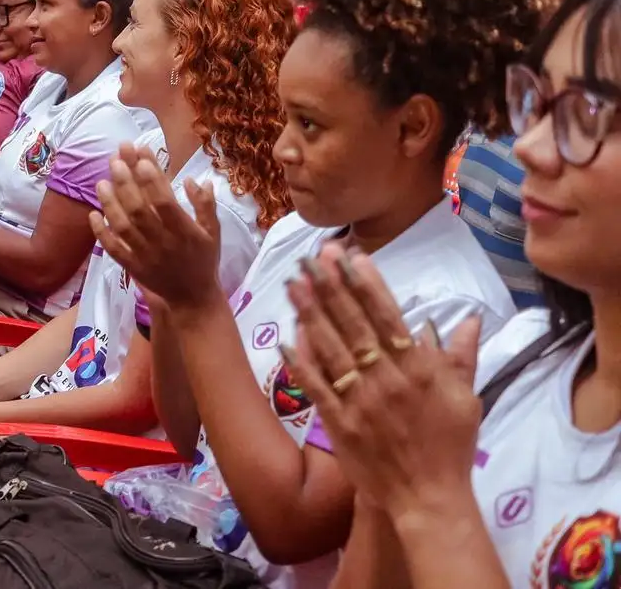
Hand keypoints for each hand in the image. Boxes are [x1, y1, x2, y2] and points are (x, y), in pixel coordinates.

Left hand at [89, 143, 220, 309]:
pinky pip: (113, 249)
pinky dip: (101, 232)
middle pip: (139, 209)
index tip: (142, 158)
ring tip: (101, 181)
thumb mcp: (213, 232)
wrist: (192, 298)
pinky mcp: (132, 266)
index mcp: (184, 231)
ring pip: (123, 227)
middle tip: (116, 160)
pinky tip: (93, 214)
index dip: (153, 180)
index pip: (165, 202)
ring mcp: (145, 255)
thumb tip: (194, 179)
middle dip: (126, 183)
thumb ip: (205, 205)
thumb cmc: (204, 260)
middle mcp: (163, 242)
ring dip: (110, 203)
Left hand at [283, 243, 482, 519]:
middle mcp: (387, 378)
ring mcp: (360, 400)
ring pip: (330, 348)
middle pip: (353, 324)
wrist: (430, 497)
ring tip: (292, 282)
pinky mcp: (340, 422)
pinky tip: (284, 338)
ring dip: (310, 313)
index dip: (366, 284)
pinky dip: (300, 362)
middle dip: (331, 286)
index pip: (387, 316)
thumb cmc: (450, 445)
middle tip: (311, 257)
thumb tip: (469, 318)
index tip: (349, 256)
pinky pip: (316, 387)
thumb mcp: (467, 397)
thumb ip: (461, 356)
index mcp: (418, 368)